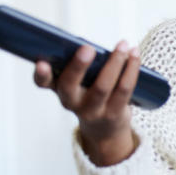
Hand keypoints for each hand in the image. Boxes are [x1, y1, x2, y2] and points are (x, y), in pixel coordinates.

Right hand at [34, 41, 141, 166]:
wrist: (104, 129)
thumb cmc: (89, 94)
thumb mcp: (78, 82)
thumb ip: (80, 65)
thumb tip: (93, 45)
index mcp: (58, 89)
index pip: (43, 82)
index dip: (41, 74)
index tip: (41, 62)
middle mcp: (71, 102)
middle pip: (71, 85)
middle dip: (78, 66)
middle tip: (88, 48)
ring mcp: (92, 111)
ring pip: (103, 86)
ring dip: (115, 62)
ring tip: (123, 45)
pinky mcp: (113, 113)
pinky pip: (124, 89)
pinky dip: (131, 69)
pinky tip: (134, 55)